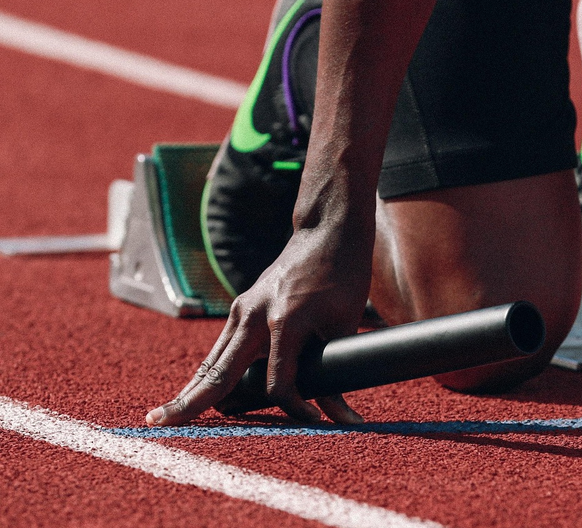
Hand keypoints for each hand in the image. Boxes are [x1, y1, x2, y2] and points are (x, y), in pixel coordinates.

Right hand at [145, 225, 372, 425]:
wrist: (327, 233)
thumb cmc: (343, 278)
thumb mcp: (345, 325)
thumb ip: (336, 369)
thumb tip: (339, 416)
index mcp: (284, 321)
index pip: (278, 383)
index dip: (296, 408)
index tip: (316, 422)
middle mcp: (254, 316)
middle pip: (219, 372)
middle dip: (191, 402)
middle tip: (158, 425)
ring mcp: (243, 310)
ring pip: (212, 361)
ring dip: (192, 390)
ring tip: (164, 417)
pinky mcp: (241, 308)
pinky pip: (221, 348)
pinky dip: (208, 373)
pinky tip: (193, 393)